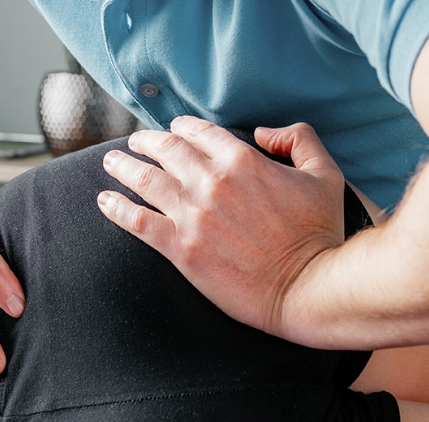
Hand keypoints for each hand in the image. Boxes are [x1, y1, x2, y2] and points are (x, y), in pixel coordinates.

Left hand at [97, 116, 343, 337]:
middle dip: (145, 142)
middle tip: (133, 143)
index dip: (181, 128)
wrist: (306, 287)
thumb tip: (265, 132)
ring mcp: (192, 216)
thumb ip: (299, 140)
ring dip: (122, 167)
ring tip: (109, 163)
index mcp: (243, 161)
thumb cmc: (319, 234)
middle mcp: (211, 182)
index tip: (171, 130)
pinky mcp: (181, 248)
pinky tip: (104, 201)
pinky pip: (137, 221)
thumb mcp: (324, 174)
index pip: (199, 133)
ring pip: (145, 180)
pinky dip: (116, 208)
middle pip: (166, 150)